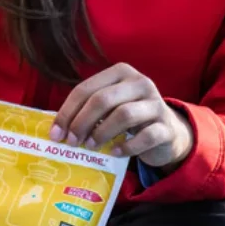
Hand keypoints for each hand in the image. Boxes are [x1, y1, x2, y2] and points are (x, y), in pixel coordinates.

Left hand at [49, 63, 193, 170]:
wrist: (168, 134)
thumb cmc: (131, 119)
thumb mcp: (110, 107)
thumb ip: (89, 111)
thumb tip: (58, 130)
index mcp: (121, 73)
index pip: (87, 88)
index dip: (68, 111)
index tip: (56, 133)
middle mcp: (140, 83)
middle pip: (103, 99)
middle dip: (82, 122)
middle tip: (72, 142)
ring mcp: (156, 104)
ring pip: (124, 115)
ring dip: (102, 133)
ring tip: (91, 147)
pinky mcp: (166, 127)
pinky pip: (145, 136)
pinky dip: (126, 146)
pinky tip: (115, 152)